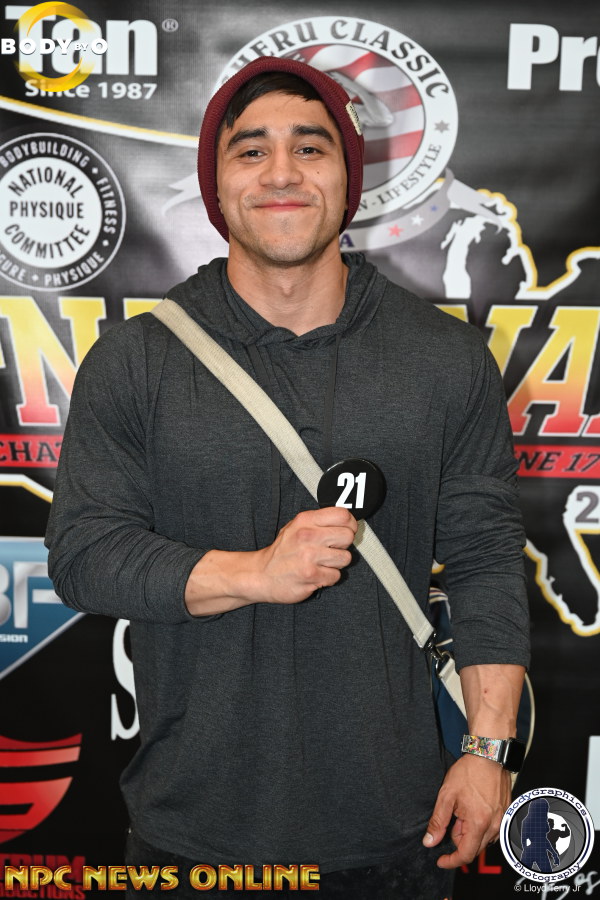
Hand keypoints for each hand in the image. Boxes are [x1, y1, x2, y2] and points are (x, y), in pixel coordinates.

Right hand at [185, 507, 357, 614]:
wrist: (260, 575)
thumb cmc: (282, 551)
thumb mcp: (296, 526)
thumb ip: (319, 521)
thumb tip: (347, 520)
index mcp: (305, 520)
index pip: (343, 515)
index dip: (349, 524)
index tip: (345, 530)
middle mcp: (307, 536)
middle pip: (348, 536)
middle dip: (343, 545)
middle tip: (331, 549)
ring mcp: (309, 557)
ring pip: (345, 558)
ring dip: (336, 564)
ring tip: (321, 563)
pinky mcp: (311, 576)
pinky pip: (336, 576)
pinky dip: (328, 578)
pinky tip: (316, 574)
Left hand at [423, 753, 511, 867]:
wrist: (489, 756)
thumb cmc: (469, 772)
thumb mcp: (446, 795)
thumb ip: (438, 821)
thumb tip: (430, 841)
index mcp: (478, 823)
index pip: (465, 855)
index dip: (451, 861)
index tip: (441, 860)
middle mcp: (494, 826)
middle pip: (474, 848)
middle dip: (459, 839)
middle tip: (452, 817)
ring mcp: (502, 820)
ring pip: (483, 839)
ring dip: (469, 831)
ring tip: (463, 809)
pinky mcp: (506, 814)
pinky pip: (491, 829)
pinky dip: (479, 825)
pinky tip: (473, 808)